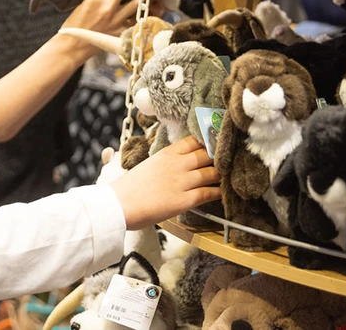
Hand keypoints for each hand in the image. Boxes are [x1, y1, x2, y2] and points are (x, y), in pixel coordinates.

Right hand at [106, 136, 220, 229]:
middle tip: (226, 160)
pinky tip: (222, 192)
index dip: (207, 142)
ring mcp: (182, 181)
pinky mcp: (184, 200)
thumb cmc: (128, 187)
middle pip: (207, 155)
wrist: (119, 205)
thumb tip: (174, 162)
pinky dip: (218, 192)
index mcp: (166, 153)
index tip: (215, 144)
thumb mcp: (147, 165)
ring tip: (226, 177)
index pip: (193, 141)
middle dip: (218, 157)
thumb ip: (164, 161)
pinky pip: (208, 193)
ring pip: (211, 173)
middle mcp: (177, 164)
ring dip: (221, 175)